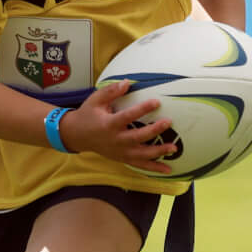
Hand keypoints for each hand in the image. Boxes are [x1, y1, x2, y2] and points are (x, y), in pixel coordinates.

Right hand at [58, 79, 176, 174]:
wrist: (77, 136)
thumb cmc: (88, 115)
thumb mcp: (95, 100)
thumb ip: (111, 91)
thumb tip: (128, 82)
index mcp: (108, 124)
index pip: (128, 116)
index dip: (142, 109)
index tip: (157, 102)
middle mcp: (115, 140)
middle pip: (137, 137)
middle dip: (154, 131)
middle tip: (168, 122)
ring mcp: (119, 152)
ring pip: (141, 155)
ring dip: (158, 152)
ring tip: (173, 148)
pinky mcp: (122, 158)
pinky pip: (140, 165)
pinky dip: (154, 168)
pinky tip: (168, 168)